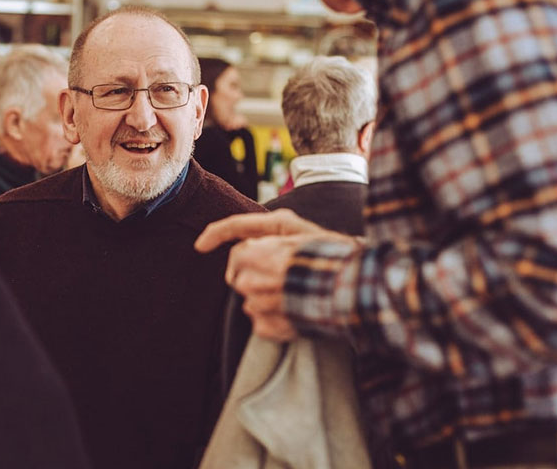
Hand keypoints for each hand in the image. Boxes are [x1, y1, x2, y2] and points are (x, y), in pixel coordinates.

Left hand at [195, 209, 350, 341]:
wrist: (356, 290)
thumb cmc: (328, 253)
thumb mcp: (294, 228)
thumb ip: (262, 230)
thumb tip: (240, 241)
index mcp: (262, 254)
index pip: (236, 253)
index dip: (225, 247)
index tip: (200, 246)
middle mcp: (257, 280)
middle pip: (238, 278)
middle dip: (253, 274)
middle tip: (282, 273)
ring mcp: (263, 306)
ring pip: (248, 301)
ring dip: (264, 297)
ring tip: (294, 292)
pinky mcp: (271, 327)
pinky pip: (258, 323)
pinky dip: (271, 319)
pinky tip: (293, 311)